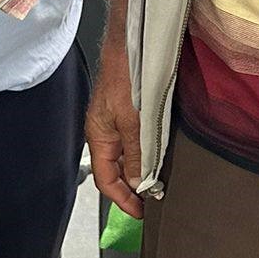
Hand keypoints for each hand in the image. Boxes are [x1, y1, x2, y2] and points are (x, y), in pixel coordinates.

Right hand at [87, 49, 143, 217]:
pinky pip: (135, 140)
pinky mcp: (128, 111)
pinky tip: (159, 156)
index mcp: (99, 137)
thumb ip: (137, 155)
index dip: (122, 199)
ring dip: (141, 170)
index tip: (140, 212)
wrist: (132, 45)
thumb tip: (140, 183)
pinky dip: (146, 153)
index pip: (106, 180)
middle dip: (132, 188)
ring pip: (127, 155)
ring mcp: (116, 121)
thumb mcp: (134, 123)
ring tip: (158, 182)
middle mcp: (105, 132)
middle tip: (152, 200)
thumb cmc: (126, 78)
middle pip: (116, 170)